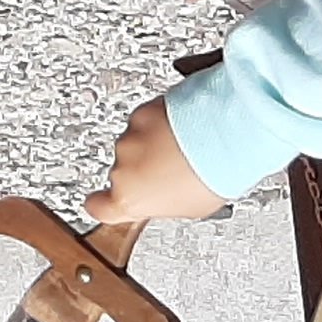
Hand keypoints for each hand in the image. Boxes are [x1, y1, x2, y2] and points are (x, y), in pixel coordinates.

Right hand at [86, 97, 228, 226]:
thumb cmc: (211, 175)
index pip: (99, 207)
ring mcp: (130, 139)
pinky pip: (145, 122)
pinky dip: (159, 124)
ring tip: (184, 149)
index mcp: (130, 199)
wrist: (223, 135)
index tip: (111, 202)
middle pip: (124, 173)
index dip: (104, 204)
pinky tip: (182, 129)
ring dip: (153, 146)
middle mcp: (123, 169)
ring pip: (135, 145)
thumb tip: (166, 199)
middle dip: (144, 171)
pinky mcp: (141, 113)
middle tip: (173, 171)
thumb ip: (166, 204)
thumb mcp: (191, 208)